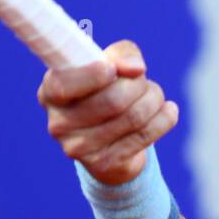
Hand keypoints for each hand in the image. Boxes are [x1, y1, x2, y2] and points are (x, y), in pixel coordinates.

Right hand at [37, 39, 178, 184]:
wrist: (112, 140)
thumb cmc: (107, 90)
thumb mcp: (110, 64)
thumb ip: (122, 55)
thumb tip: (135, 68)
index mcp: (50, 93)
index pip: (64, 85)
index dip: (92, 75)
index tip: (111, 69)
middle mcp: (59, 123)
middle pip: (112, 100)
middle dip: (139, 85)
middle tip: (143, 81)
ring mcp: (79, 148)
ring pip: (134, 117)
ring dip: (154, 99)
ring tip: (154, 96)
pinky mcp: (104, 164)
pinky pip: (146, 135)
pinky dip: (165, 118)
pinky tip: (168, 110)